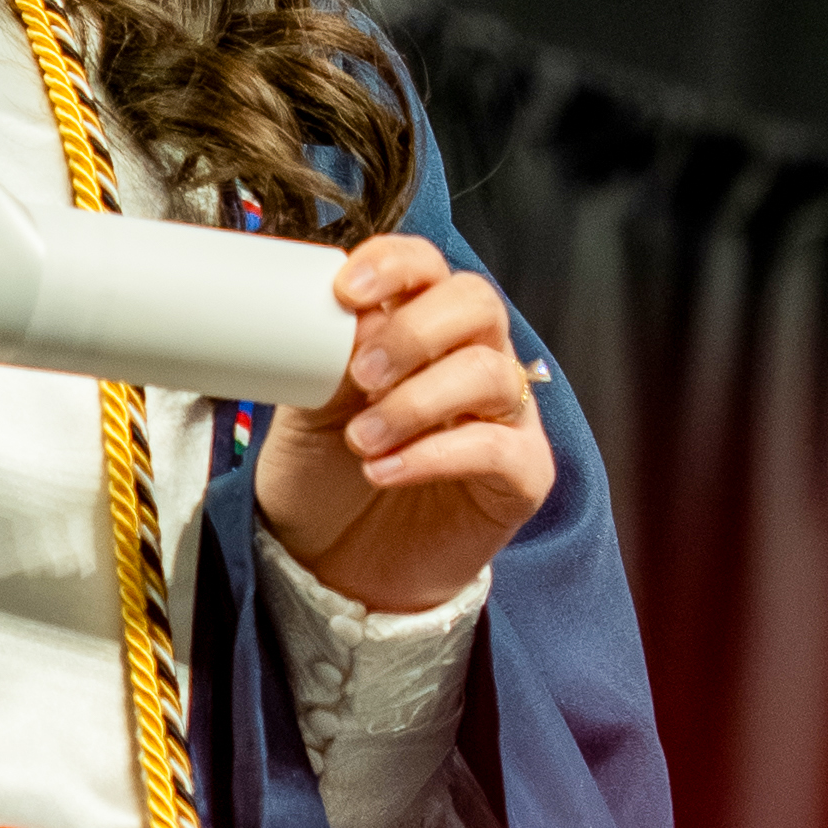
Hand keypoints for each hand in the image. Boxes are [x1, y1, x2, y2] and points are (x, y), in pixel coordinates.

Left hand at [251, 235, 553, 613]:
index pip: (425, 266)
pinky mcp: (523, 474)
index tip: (347, 291)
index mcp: (415, 324)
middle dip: (413, 332)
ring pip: (489, 373)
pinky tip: (385, 470)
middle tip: (359, 374)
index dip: (394, 265)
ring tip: (360, 438)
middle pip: (476, 303)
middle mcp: (470, 356)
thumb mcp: (304, 407)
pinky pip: (500, 448)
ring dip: (416, 401)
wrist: (333, 563)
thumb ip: (325, 359)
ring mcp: (503, 414)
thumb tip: (346, 319)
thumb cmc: (322, 475)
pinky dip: (435, 454)